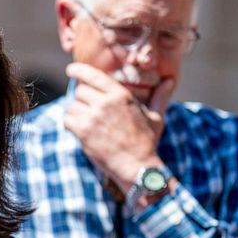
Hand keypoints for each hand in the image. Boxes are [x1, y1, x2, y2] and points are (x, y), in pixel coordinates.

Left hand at [62, 63, 174, 186]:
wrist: (137, 166)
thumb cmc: (146, 142)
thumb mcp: (155, 116)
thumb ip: (159, 96)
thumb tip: (170, 81)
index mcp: (121, 95)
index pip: (92, 74)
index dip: (78, 70)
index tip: (71, 70)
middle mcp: (105, 103)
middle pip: (80, 91)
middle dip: (82, 99)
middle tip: (88, 110)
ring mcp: (93, 117)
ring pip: (72, 105)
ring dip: (76, 113)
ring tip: (88, 124)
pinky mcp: (83, 131)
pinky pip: (67, 120)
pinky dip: (70, 125)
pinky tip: (81, 131)